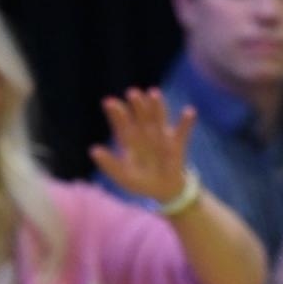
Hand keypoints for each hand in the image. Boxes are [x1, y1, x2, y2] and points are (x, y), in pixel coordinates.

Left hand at [89, 88, 196, 204]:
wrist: (164, 190)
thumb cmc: (142, 182)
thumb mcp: (123, 175)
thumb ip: (109, 164)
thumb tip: (93, 150)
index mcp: (130, 140)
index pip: (122, 123)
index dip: (116, 113)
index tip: (109, 102)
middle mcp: (145, 133)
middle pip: (140, 116)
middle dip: (137, 105)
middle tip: (132, 93)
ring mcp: (162, 137)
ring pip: (159, 118)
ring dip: (157, 106)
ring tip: (154, 93)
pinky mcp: (177, 144)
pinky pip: (182, 132)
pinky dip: (186, 122)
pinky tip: (189, 111)